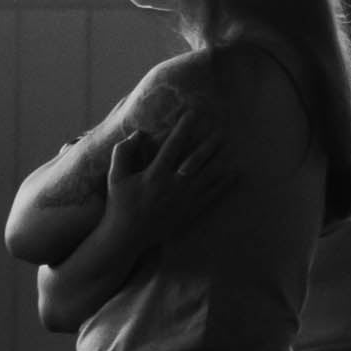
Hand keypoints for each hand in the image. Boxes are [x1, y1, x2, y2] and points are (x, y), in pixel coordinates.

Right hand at [111, 109, 226, 232]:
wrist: (127, 237)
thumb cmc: (120, 204)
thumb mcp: (115, 177)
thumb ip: (123, 152)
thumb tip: (138, 133)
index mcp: (154, 175)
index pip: (172, 146)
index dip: (183, 128)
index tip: (193, 114)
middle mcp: (172, 186)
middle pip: (196, 160)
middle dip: (209, 144)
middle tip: (220, 131)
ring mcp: (184, 201)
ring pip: (208, 177)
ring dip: (219, 160)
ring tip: (230, 147)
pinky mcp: (190, 212)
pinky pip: (212, 196)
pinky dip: (225, 184)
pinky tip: (235, 173)